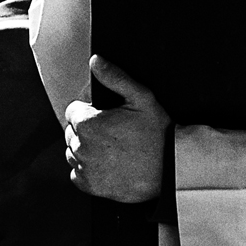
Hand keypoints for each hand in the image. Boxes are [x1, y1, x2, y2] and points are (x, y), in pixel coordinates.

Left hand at [66, 55, 169, 201]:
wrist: (173, 169)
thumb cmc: (159, 132)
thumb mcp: (142, 99)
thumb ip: (115, 78)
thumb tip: (95, 60)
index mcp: (88, 124)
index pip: (72, 111)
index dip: (90, 111)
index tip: (107, 116)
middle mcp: (80, 147)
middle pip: (71, 132)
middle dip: (87, 130)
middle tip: (114, 133)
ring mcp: (85, 168)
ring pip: (72, 153)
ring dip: (86, 149)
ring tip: (113, 149)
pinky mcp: (90, 186)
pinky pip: (77, 174)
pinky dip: (88, 170)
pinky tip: (108, 164)